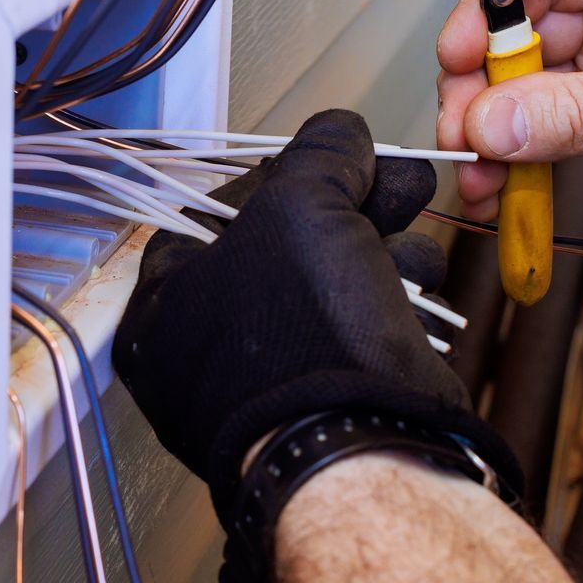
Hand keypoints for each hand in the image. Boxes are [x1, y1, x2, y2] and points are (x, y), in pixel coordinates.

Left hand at [113, 109, 519, 509]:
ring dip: (384, 246)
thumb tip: (342, 134)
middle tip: (401, 180)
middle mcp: (205, 352)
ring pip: (334, 284)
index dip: (283, 174)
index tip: (334, 157)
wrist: (366, 447)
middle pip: (286, 246)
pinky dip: (397, 300)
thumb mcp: (303, 205)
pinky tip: (421, 284)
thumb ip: (320, 155)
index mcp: (161, 310)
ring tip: (414, 232)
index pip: (214, 213)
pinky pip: (362, 330)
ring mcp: (271, 383)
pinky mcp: (333, 404)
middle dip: (353, 205)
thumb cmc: (303, 329)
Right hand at [435, 0, 582, 260]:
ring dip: (499, 128)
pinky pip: (554, 129)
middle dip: (489, 81)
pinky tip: (505, 184)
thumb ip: (580, 112)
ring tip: (480, 168)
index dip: (497, 6)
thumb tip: (497, 117)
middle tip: (462, 124)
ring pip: (535, 83)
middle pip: (531, 26)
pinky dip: (523, 158)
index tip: (460, 53)